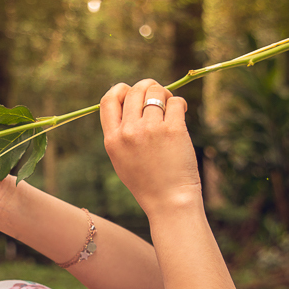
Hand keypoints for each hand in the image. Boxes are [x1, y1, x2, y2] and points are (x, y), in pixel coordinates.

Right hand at [99, 80, 200, 215]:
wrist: (169, 202)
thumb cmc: (148, 183)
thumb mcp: (121, 159)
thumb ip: (119, 133)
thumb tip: (129, 102)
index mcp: (112, 139)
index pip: (108, 99)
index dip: (121, 89)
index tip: (132, 92)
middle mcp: (128, 132)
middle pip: (134, 90)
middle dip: (148, 87)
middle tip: (159, 96)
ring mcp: (150, 129)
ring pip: (157, 92)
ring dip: (166, 95)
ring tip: (171, 106)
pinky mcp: (173, 130)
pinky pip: (176, 102)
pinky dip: (179, 104)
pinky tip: (181, 113)